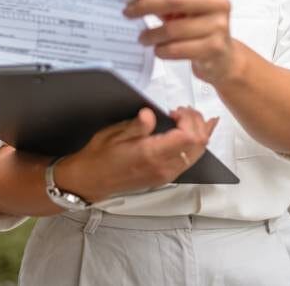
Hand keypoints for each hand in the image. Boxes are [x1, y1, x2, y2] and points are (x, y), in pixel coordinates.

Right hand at [55, 107, 217, 202]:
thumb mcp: (114, 134)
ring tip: (188, 119)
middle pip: (198, 145)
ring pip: (197, 154)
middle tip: (184, 111)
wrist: (91, 180)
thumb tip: (149, 114)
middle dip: (198, 123)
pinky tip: (192, 135)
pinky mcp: (165, 177)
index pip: (188, 136)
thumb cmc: (100, 156)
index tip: (176, 110)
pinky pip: (189, 160)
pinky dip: (195, 145)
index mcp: (152, 155)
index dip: (189, 119)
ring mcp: (166, 175)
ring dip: (199, 133)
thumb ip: (136, 125)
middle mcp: (163, 168)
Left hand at [121, 0, 245, 84]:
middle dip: (146, 5)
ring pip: (174, 28)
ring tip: (142, 37)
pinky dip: (162, 50)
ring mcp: (219, 26)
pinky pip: (178, 49)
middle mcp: (218, 2)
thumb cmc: (199, 27)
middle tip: (127, 12)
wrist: (223, 58)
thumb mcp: (183, 8)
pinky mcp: (215, 48)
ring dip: (151, 34)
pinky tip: (157, 50)